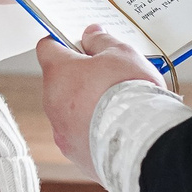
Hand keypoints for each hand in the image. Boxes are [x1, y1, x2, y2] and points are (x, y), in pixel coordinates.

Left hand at [34, 26, 165, 174]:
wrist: (144, 144)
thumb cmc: (130, 94)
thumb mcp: (121, 54)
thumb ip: (102, 42)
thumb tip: (90, 34)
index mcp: (58, 73)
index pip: (47, 48)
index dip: (63, 43)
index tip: (78, 44)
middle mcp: (53, 104)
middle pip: (60, 83)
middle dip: (80, 78)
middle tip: (108, 77)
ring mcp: (63, 133)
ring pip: (69, 113)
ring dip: (87, 108)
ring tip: (117, 108)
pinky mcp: (77, 156)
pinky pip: (81, 138)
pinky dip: (94, 133)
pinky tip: (117, 131)